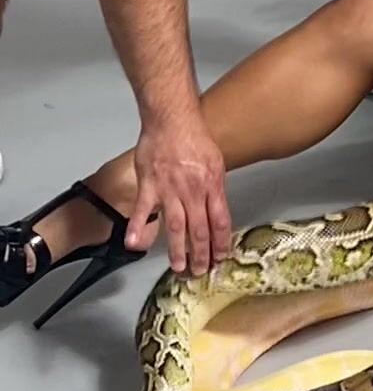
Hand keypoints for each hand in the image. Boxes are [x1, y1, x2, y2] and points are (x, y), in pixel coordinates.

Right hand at [128, 112, 230, 274]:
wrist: (172, 119)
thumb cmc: (194, 138)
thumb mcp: (216, 163)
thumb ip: (215, 189)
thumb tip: (216, 210)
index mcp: (212, 186)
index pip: (220, 222)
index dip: (221, 243)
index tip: (220, 258)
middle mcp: (193, 192)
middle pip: (199, 230)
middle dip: (201, 254)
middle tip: (200, 271)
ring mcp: (170, 190)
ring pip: (176, 227)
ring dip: (177, 250)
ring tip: (179, 267)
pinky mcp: (150, 185)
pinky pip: (143, 210)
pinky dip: (138, 227)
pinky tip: (134, 244)